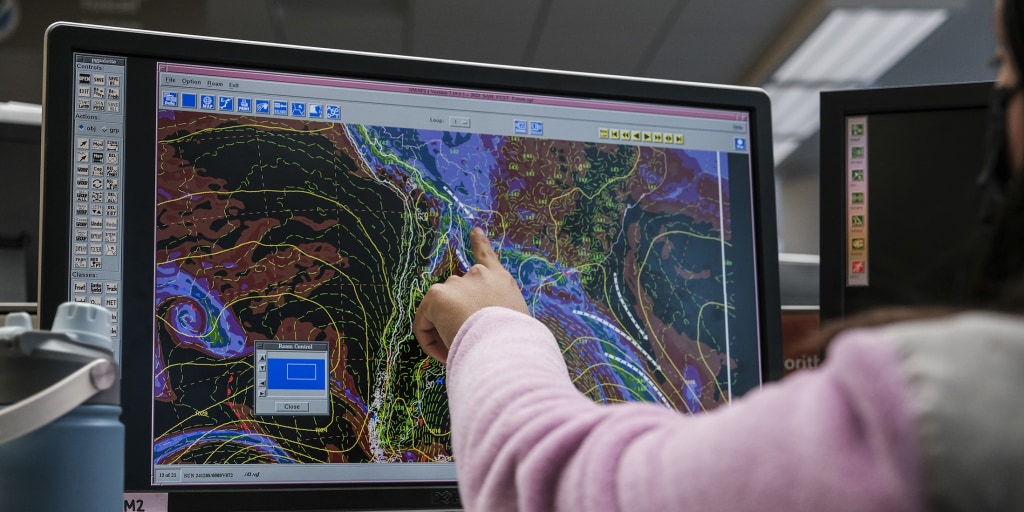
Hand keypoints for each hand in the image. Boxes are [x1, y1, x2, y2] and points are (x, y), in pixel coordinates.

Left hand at [413, 227, 528, 362]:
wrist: (504, 348)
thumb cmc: (514, 343)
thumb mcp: (516, 324)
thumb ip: (499, 316)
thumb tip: (481, 328)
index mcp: (501, 280)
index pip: (487, 256)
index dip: (479, 242)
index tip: (474, 230)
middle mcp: (479, 275)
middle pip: (456, 293)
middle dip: (456, 316)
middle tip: (465, 344)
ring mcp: (456, 282)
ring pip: (440, 311)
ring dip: (444, 331)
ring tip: (460, 352)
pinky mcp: (437, 296)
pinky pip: (424, 324)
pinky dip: (429, 341)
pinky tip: (444, 353)